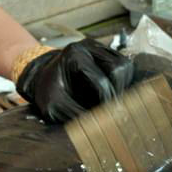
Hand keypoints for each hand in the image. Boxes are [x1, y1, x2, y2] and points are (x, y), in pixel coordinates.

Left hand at [17, 38, 136, 121]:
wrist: (44, 79)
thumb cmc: (48, 92)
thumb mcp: (53, 106)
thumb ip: (74, 114)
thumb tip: (100, 124)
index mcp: (74, 55)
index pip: (101, 80)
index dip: (105, 101)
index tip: (105, 115)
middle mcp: (90, 46)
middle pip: (119, 68)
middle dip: (117, 91)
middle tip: (110, 107)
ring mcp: (100, 48)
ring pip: (126, 66)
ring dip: (123, 85)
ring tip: (110, 99)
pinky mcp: (108, 54)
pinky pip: (126, 67)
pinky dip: (123, 81)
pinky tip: (112, 92)